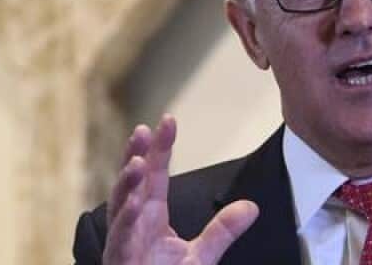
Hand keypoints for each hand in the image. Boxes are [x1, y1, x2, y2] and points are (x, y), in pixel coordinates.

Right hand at [104, 114, 258, 264]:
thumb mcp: (201, 257)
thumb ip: (222, 231)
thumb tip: (251, 207)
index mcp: (150, 215)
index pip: (155, 174)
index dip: (160, 147)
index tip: (168, 120)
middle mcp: (133, 222)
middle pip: (132, 181)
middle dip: (135, 155)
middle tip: (142, 131)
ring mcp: (123, 240)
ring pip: (120, 205)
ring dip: (127, 183)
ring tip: (138, 163)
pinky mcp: (120, 260)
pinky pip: (121, 237)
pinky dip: (126, 219)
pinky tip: (136, 202)